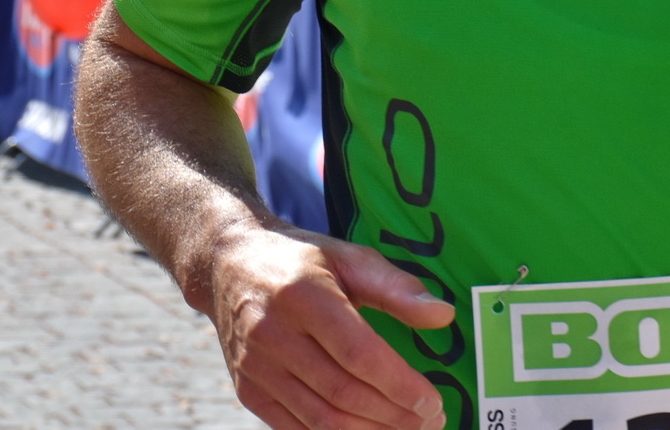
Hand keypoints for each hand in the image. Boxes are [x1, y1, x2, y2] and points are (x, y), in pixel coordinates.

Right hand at [205, 224, 452, 429]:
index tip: (432, 401)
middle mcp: (273, 333)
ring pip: (320, 418)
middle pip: (342, 392)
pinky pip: (295, 428)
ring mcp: (256, 367)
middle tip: (430, 420)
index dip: (399, 384)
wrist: (227, 265)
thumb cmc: (300, 261)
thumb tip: (442, 315)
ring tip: (405, 429)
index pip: (359, 353)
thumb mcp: (348, 257)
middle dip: (393, 415)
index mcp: (303, 295)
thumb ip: (395, 287)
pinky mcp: (247, 390)